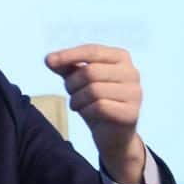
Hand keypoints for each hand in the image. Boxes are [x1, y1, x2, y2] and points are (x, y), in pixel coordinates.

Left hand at [45, 44, 145, 183]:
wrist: (111, 133)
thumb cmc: (94, 100)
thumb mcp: (78, 80)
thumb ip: (65, 67)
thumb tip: (49, 59)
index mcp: (121, 58)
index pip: (92, 50)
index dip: (69, 55)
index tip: (49, 61)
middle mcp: (132, 72)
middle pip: (90, 72)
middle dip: (72, 84)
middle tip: (71, 93)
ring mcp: (134, 93)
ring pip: (94, 90)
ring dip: (77, 99)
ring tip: (78, 104)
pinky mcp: (131, 113)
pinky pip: (99, 107)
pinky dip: (86, 110)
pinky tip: (87, 113)